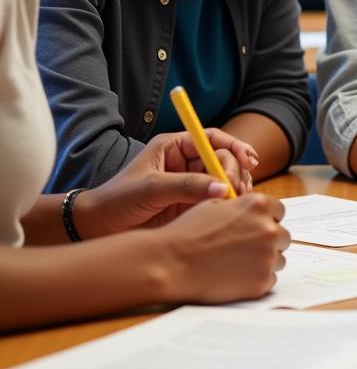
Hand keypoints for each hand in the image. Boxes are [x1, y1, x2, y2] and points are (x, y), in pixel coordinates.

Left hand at [75, 129, 258, 237]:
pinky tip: (233, 208)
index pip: (212, 139)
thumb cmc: (117, 201)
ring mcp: (189, 183)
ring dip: (236, 185)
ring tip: (240, 198)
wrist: (96, 229)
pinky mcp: (190, 204)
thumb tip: (223, 187)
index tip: (248, 159)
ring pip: (223, 178)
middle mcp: (184, 162)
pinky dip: (228, 202)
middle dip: (235, 170)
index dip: (233, 146)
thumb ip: (187, 186)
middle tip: (239, 187)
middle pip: (222, 158)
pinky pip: (216, 198)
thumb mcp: (152, 188)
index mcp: (174, 147)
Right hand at [161, 194, 289, 303]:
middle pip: (282, 235)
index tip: (255, 227)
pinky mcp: (262, 281)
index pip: (279, 211)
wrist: (170, 264)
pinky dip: (257, 279)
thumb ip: (241, 207)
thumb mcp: (214, 205)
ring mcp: (267, 256)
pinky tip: (235, 277)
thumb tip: (254, 212)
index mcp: (258, 205)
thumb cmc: (187, 233)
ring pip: (278, 258)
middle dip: (267, 240)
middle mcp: (268, 229)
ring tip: (236, 264)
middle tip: (244, 248)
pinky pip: (270, 279)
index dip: (266, 219)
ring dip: (264, 260)